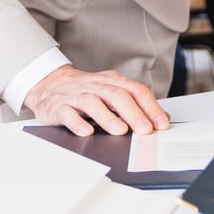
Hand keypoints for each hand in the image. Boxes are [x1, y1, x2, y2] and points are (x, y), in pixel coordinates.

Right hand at [23, 65, 170, 136]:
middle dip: (133, 113)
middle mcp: (96, 86)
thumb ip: (136, 103)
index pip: (136, 91)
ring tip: (120, 131)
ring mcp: (77, 96)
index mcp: (112, 82)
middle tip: (145, 130)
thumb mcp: (112, 92)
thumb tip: (162, 117)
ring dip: (108, 117)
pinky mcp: (60, 107)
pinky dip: (78, 123)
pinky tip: (87, 132)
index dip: (151, 107)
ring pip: (93, 103)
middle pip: (117, 95)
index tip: (161, 124)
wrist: (50, 84)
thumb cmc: (86, 91)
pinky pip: (68, 114)